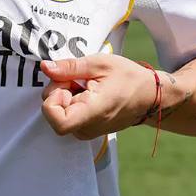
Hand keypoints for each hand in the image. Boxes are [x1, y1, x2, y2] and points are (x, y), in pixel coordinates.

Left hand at [40, 55, 162, 139]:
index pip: (58, 121)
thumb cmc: (128, 77)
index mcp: (93, 112)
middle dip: (59, 89)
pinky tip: (87, 92)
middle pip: (54, 112)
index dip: (52, 100)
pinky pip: (68, 116)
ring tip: (86, 84)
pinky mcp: (87, 130)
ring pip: (59, 113)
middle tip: (78, 77)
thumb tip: (45, 67)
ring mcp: (88, 132)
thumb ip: (70, 67)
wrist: (150, 96)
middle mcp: (88, 128)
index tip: (65, 85)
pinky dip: (72, 101)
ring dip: (66, 95)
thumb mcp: (99, 63)